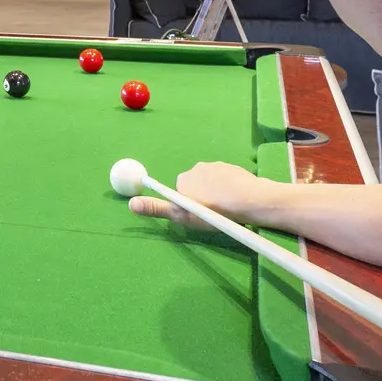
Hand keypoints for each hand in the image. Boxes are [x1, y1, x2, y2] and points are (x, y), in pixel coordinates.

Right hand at [128, 162, 268, 231]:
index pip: (180, 193)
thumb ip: (157, 208)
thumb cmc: (214, 211)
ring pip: (211, 183)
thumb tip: (130, 203)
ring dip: (215, 193)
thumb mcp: (183, 214)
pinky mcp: (232, 167)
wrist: (250, 200)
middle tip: (213, 215)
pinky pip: (225, 179)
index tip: (200, 214)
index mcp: (183, 179)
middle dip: (201, 198)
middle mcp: (196, 168)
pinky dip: (228, 188)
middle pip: (194, 186)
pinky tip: (237, 201)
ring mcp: (216, 166)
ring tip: (227, 209)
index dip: (189, 205)